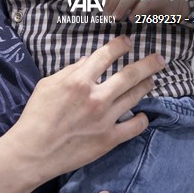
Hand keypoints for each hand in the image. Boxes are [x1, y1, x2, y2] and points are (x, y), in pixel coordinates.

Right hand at [8, 37, 162, 181]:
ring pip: (134, 97)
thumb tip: (87, 61)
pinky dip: (142, 120)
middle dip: (148, 64)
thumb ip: (69, 70)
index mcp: (79, 80)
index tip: (128, 42)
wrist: (34, 151)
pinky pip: (134, 127)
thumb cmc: (36, 115)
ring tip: (152, 81)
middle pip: (130, 75)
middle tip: (160, 59)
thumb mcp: (47, 84)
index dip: (120, 46)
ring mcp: (105, 119)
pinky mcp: (109, 139)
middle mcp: (96, 97)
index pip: (106, 56)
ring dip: (146, 86)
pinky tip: (143, 116)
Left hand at [105, 0, 186, 20]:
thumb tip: (111, 10)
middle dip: (112, 3)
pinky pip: (145, 2)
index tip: (105, 10)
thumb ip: (129, 0)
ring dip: (121, 7)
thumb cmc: (159, 0)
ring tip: (117, 18)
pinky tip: (132, 18)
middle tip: (108, 16)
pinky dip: (137, 11)